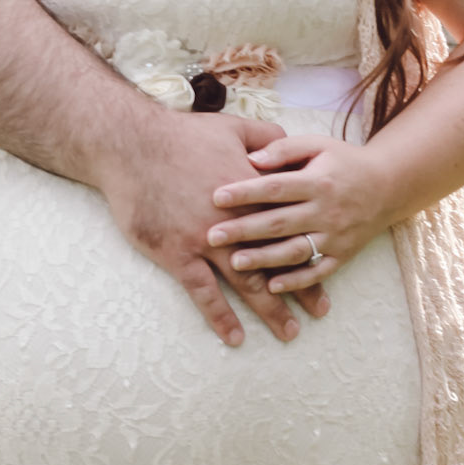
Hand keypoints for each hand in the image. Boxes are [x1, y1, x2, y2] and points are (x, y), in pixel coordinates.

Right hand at [99, 107, 330, 347]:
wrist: (132, 145)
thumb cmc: (180, 135)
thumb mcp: (232, 127)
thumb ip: (266, 138)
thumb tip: (286, 145)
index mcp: (253, 194)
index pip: (291, 227)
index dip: (311, 247)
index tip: (331, 265)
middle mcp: (236, 223)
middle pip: (276, 261)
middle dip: (301, 289)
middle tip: (320, 312)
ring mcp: (206, 241)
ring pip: (246, 282)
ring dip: (269, 309)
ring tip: (288, 333)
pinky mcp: (177, 253)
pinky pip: (203, 292)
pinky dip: (220, 316)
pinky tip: (234, 337)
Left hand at [206, 132, 396, 292]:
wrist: (389, 185)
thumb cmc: (343, 161)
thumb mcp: (318, 144)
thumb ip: (284, 149)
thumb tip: (250, 159)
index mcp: (318, 181)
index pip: (275, 188)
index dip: (245, 192)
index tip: (215, 196)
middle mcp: (327, 210)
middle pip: (279, 222)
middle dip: (244, 230)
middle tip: (212, 235)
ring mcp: (336, 236)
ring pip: (295, 251)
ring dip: (265, 259)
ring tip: (234, 263)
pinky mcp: (343, 255)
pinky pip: (318, 272)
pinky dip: (296, 281)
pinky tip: (271, 286)